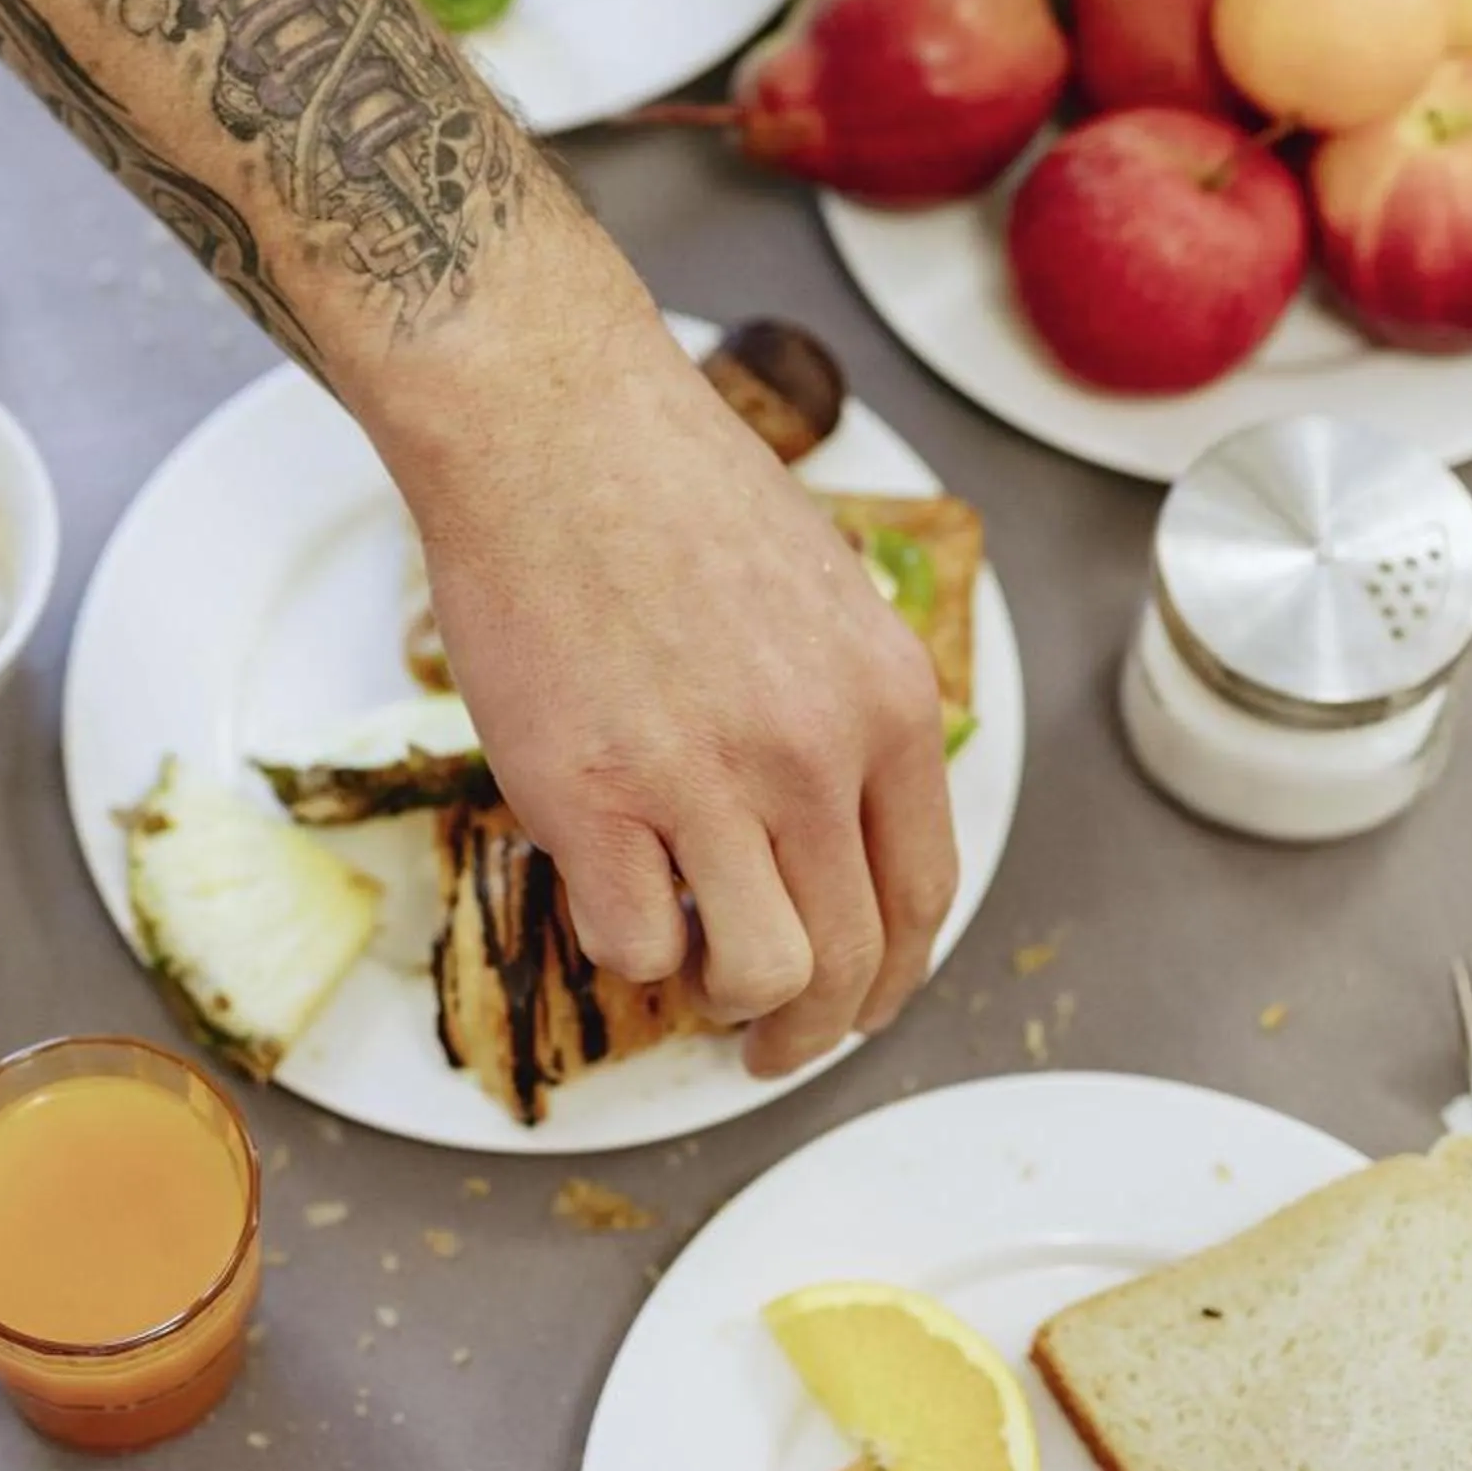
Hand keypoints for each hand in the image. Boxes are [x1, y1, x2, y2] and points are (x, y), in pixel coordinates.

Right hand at [364, 261, 958, 1078]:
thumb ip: (845, 708)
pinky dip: (627, 951)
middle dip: (811, 1030)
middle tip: (768, 1044)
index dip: (891, 976)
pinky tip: (611, 900)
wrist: (548, 425)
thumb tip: (839, 819)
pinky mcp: (589, 798)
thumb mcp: (821, 591)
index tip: (855, 1001)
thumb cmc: (669, 486)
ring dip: (730, 1008)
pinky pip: (632, 945)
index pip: (923, 895)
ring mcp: (702, 781)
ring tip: (693, 984)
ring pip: (757, 977)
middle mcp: (813, 753)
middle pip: (848, 961)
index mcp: (885, 700)